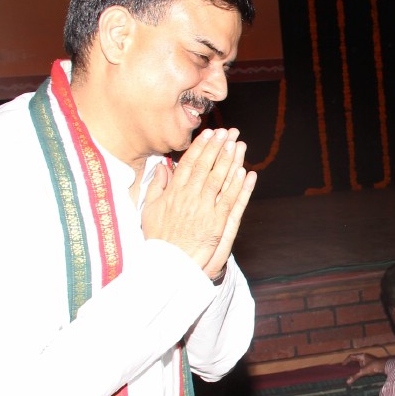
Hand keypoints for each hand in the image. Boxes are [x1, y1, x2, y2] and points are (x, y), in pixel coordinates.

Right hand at [141, 128, 257, 279]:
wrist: (168, 263)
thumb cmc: (158, 238)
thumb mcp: (149, 210)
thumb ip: (156, 187)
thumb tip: (162, 168)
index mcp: (174, 192)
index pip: (189, 164)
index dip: (200, 147)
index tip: (209, 133)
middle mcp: (190, 197)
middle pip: (207, 167)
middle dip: (218, 147)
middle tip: (227, 132)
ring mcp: (205, 209)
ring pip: (220, 180)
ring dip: (230, 161)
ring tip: (237, 144)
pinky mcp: (217, 223)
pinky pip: (230, 200)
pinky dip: (238, 186)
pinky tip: (245, 172)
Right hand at [345, 352, 386, 383]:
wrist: (385, 367)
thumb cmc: (374, 367)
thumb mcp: (363, 371)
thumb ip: (355, 376)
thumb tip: (348, 381)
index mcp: (362, 356)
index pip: (351, 356)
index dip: (346, 360)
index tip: (343, 365)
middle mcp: (365, 356)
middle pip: (355, 358)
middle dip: (350, 362)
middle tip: (346, 367)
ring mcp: (369, 359)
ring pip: (360, 361)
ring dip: (355, 365)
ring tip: (352, 370)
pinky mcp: (372, 363)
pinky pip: (363, 365)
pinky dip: (360, 368)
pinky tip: (360, 372)